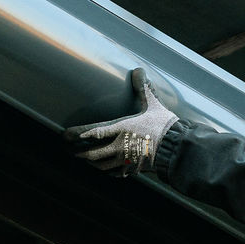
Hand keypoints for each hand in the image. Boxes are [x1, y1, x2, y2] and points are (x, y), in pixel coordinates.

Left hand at [65, 69, 179, 175]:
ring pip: (102, 165)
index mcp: (122, 128)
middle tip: (73, 151)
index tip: (68, 135)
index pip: (95, 132)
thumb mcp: (152, 104)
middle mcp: (120, 145)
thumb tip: (139, 70)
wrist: (176, 147)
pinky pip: (116, 173)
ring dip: (92, 163)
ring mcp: (126, 159)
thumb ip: (143, 88)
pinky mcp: (133, 169)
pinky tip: (107, 170)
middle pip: (94, 153)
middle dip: (81, 153)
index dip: (80, 134)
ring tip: (87, 160)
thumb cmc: (163, 124)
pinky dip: (108, 171)